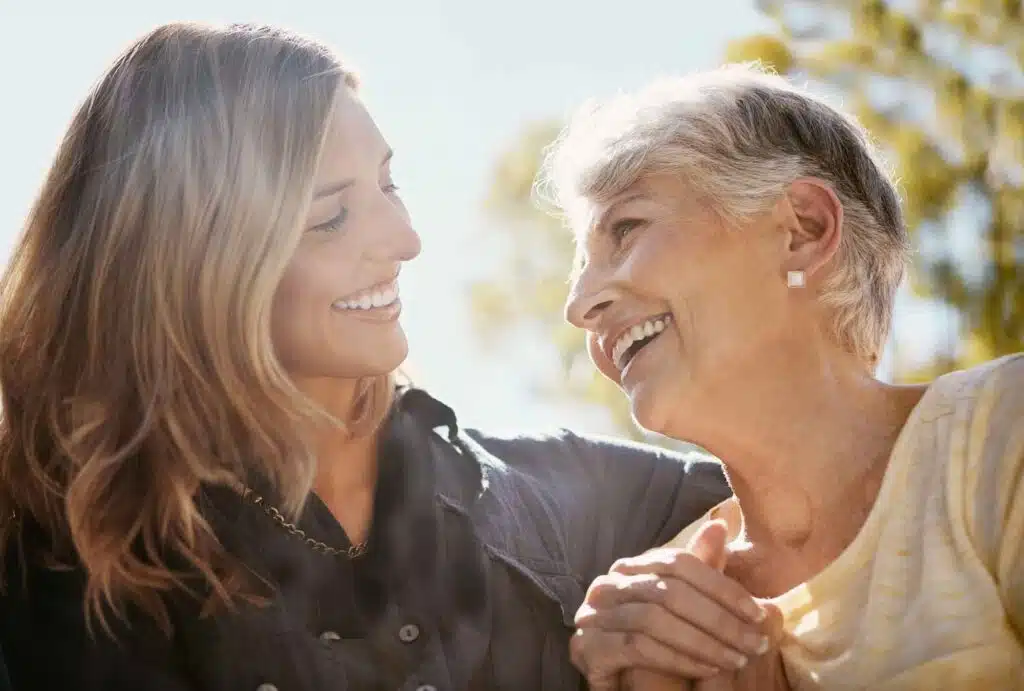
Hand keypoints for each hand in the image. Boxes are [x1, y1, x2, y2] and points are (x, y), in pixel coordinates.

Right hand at [570, 520, 782, 690]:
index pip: (679, 564)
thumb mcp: (685, 606)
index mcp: (633, 567)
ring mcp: (593, 614)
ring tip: (735, 659)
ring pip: (654, 619)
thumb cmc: (659, 643)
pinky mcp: (588, 647)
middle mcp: (608, 585)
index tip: (759, 614)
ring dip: (703, 642)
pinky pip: (638, 647)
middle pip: (669, 591)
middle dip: (719, 619)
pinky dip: (677, 658)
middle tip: (754, 644)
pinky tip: (706, 670)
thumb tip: (720, 525)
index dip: (722, 587)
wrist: (624, 685)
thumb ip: (701, 571)